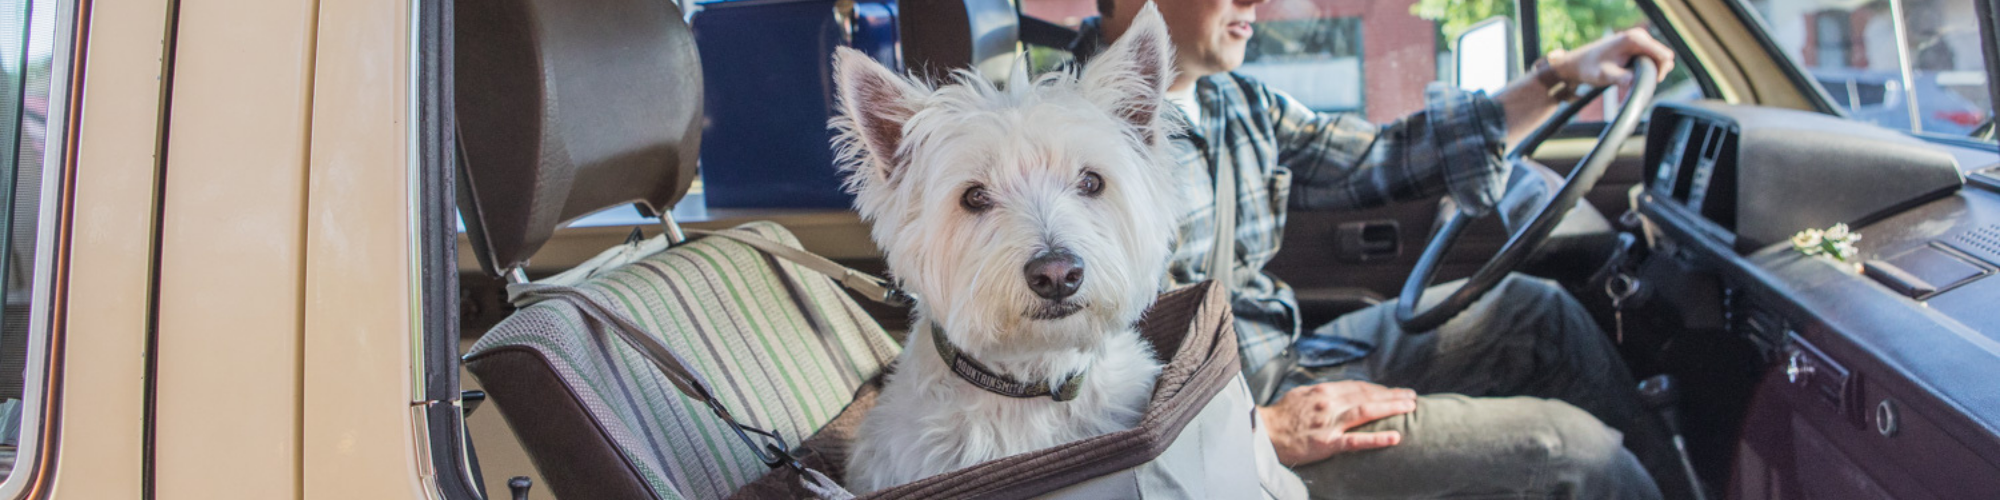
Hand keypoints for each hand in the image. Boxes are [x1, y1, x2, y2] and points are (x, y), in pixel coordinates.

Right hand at [1257, 381, 1418, 465]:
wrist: (1263, 433)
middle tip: (1412, 396)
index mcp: (1323, 391)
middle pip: (1367, 395)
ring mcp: (1329, 423)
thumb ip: (1321, 394)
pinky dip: (1377, 438)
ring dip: (1391, 407)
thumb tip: (1337, 392)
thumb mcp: (1301, 395)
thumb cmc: (1280, 416)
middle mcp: (1329, 403)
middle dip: (1392, 395)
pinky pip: (1356, 441)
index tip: (1393, 391)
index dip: (1379, 388)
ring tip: (1410, 407)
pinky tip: (1395, 437)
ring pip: (1366, 411)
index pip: (1358, 387)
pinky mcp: (1327, 443)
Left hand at [1549, 28, 1676, 86]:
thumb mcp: (1604, 76)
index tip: (1648, 83)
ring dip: (1650, 72)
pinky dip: (1646, 70)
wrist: (1578, 63)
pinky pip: (1651, 60)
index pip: (1664, 56)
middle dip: (1655, 72)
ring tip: (1631, 78)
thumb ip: (1620, 78)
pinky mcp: (1637, 46)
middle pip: (1664, 58)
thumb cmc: (1589, 68)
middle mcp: (1639, 36)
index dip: (1660, 72)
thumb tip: (1632, 81)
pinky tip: (1631, 75)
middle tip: (1635, 82)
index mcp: (1634, 39)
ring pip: (1659, 60)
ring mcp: (1639, 40)